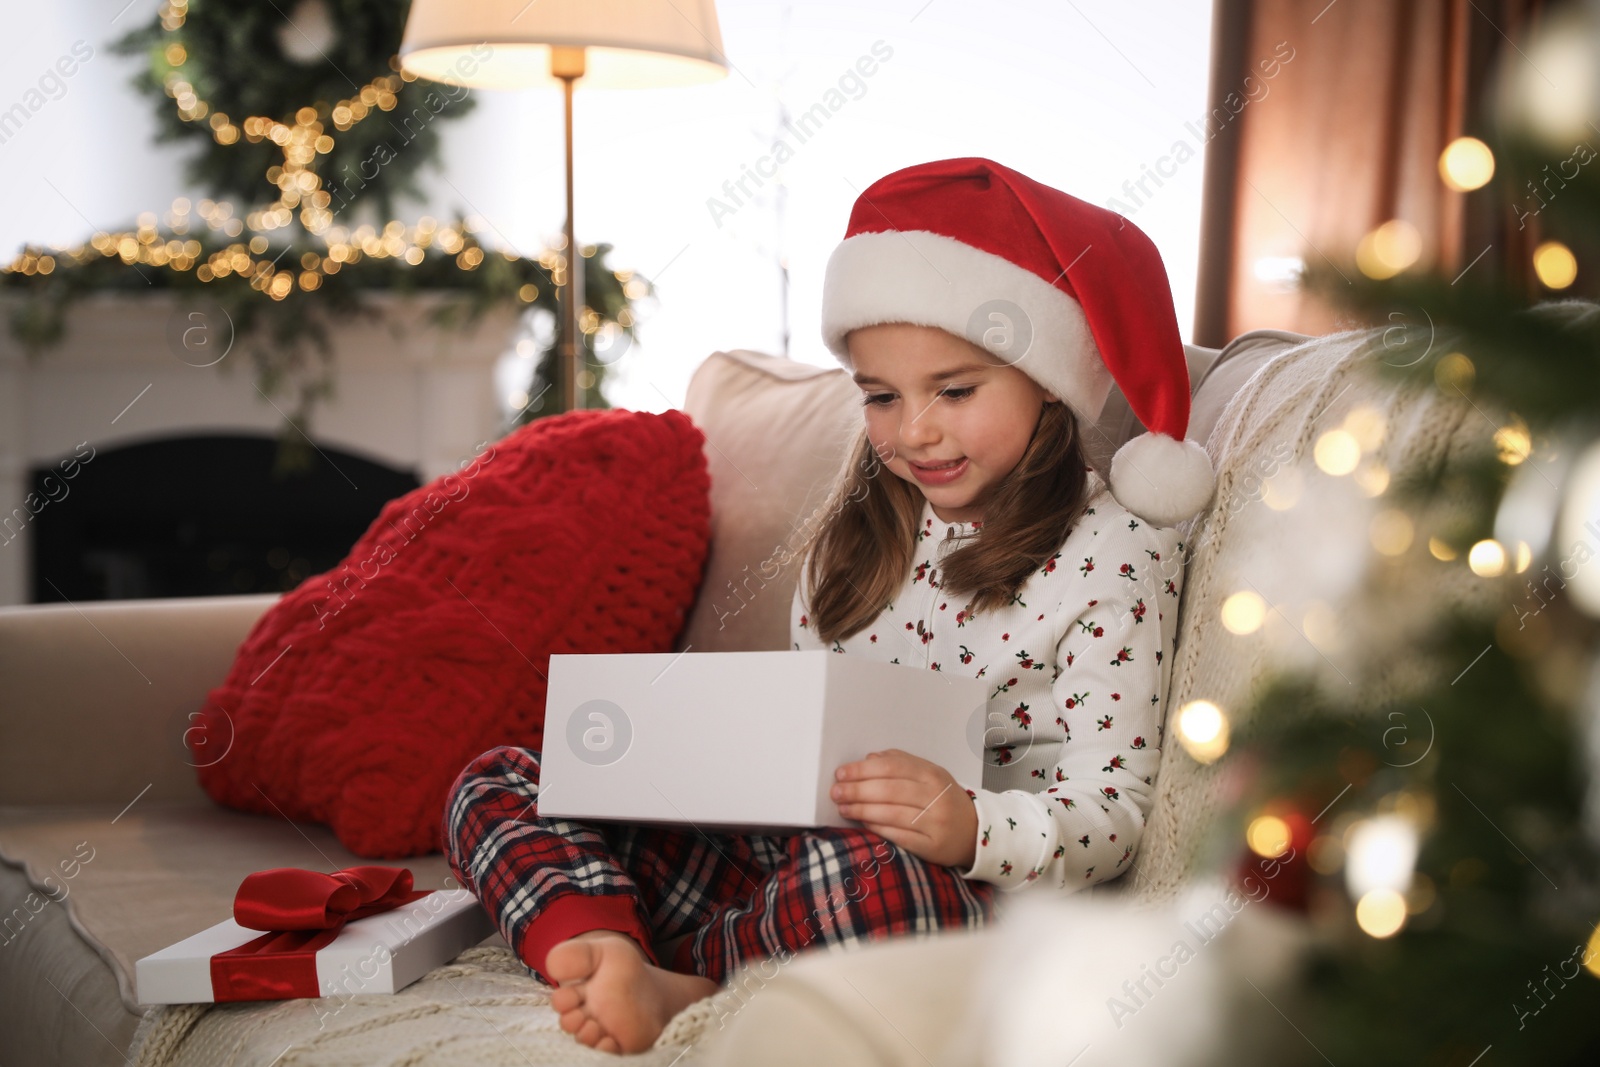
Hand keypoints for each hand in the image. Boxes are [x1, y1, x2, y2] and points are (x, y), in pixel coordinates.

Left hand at [829, 748, 977, 868]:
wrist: (974, 831)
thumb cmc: (943, 800)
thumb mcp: (929, 775)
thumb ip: (901, 763)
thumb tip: (869, 758)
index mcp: (933, 775)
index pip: (892, 767)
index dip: (863, 770)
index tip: (841, 773)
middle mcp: (936, 797)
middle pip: (890, 790)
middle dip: (857, 790)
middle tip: (836, 791)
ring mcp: (936, 823)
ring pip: (892, 814)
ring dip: (861, 810)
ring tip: (843, 807)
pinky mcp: (932, 846)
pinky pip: (899, 836)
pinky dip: (877, 828)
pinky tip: (862, 822)